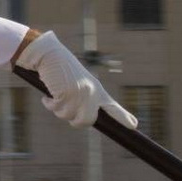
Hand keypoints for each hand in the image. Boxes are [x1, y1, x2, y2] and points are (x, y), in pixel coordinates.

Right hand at [15, 31, 136, 128]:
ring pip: (68, 116)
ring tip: (54, 96)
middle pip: (86, 121)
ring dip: (57, 109)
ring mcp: (80, 94)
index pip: (112, 106)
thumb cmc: (61, 69)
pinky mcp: (66, 94)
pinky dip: (48, 103)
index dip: (123, 117)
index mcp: (97, 90)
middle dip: (74, 122)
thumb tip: (83, 120)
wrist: (49, 55)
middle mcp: (91, 92)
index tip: (134, 125)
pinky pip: (56, 109)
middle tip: (65, 112)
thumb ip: (84, 100)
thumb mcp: (77, 84)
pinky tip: (47, 95)